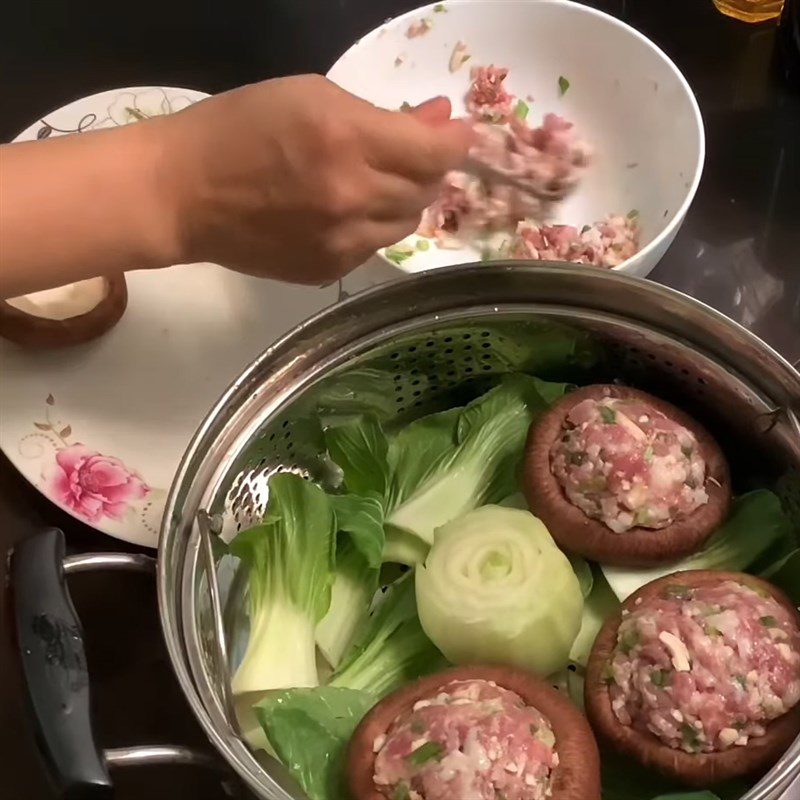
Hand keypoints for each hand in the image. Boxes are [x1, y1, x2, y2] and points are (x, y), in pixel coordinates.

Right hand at [157, 75, 471, 283]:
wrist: (183, 195)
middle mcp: (352, 198)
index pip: (436, 153)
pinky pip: (374, 248)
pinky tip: (341, 212)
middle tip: (405, 153)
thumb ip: (382, 114)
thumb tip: (439, 121)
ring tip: (368, 183)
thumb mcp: (312, 96)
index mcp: (347, 141)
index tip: (456, 134)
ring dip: (400, 200)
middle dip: (424, 169)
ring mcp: (342, 242)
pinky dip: (371, 227)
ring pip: (405, 225)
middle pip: (426, 192)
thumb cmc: (239, 128)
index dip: (455, 142)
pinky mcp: (328, 271)